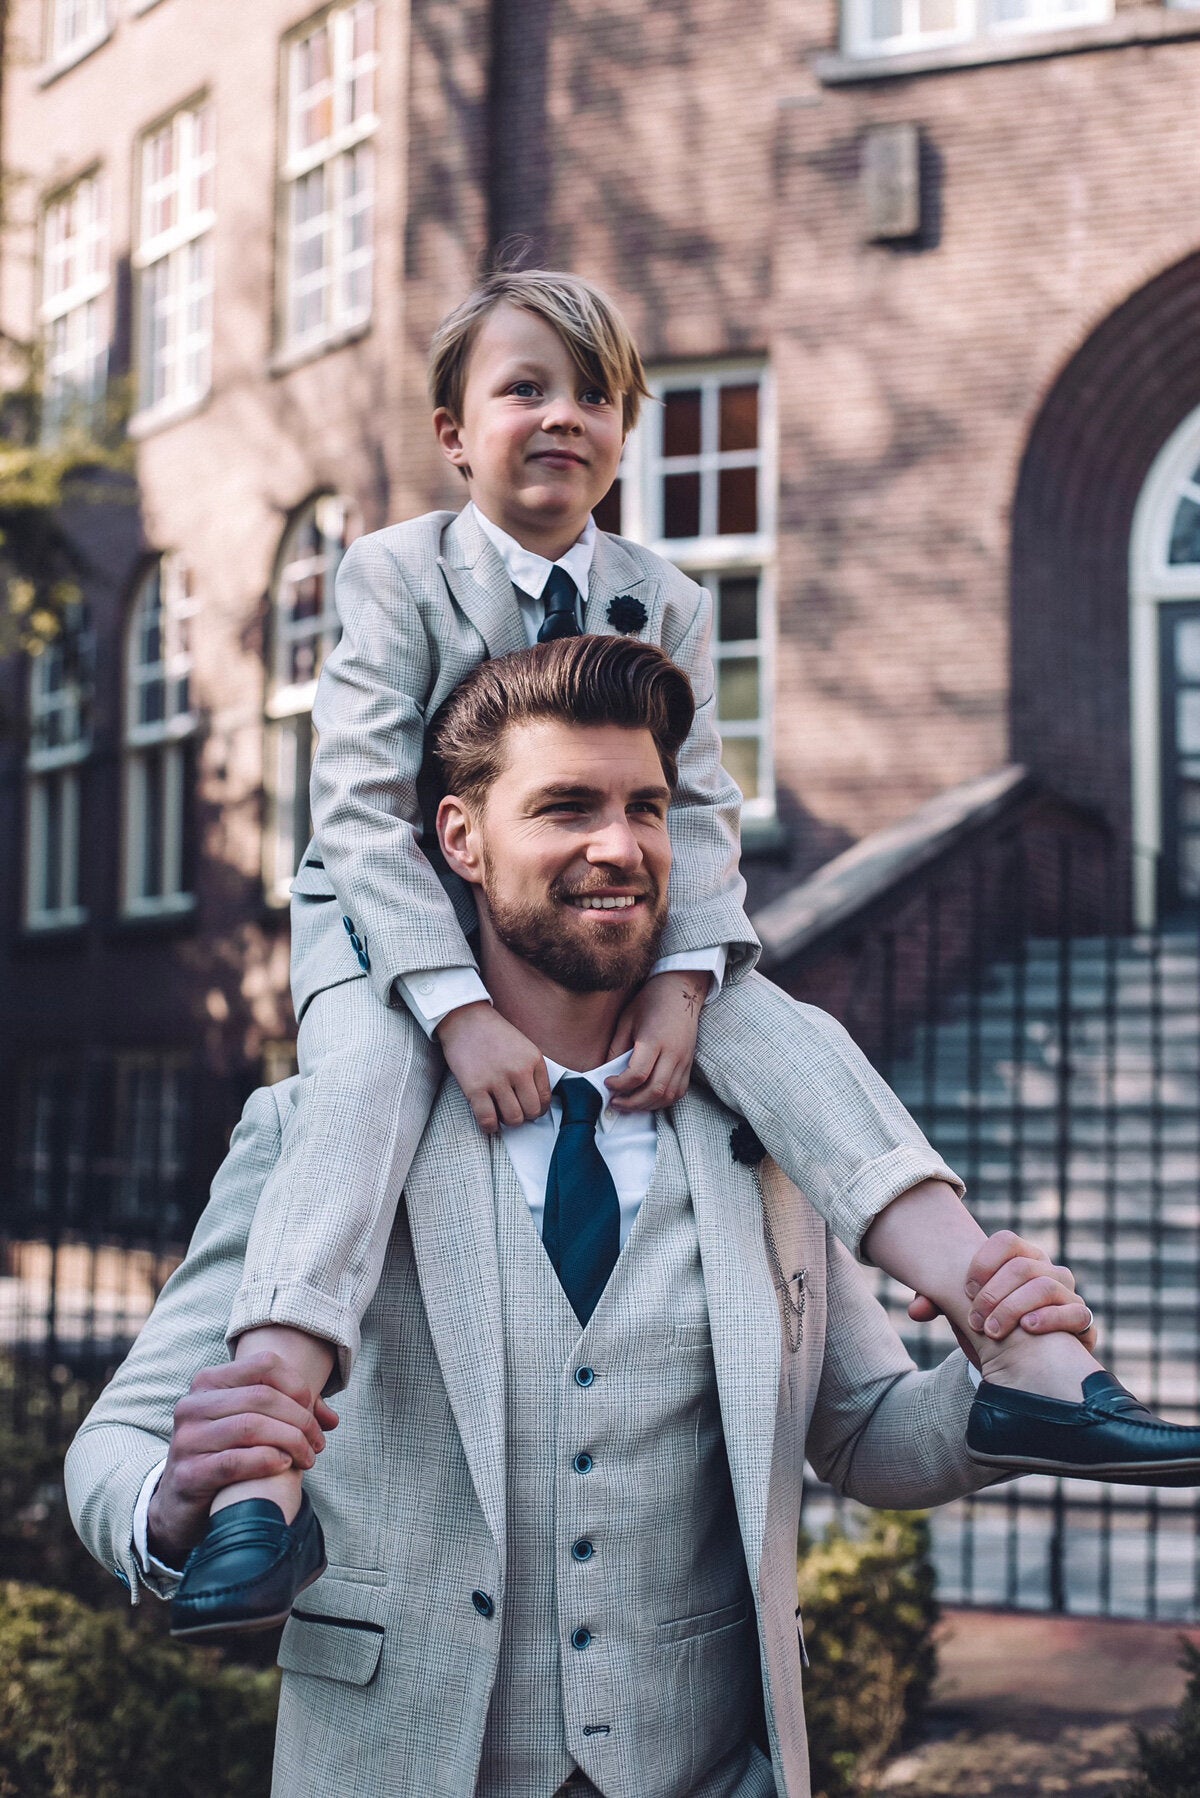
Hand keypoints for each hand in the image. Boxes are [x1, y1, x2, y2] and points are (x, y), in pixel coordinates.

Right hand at [147, 1354, 338, 1566]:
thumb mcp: (251, 1426)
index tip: (313, 1410)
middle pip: (262, 1397)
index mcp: (209, 1382)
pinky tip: (284, 1466)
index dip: (297, 1384)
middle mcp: (193, 1405)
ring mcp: (187, 1440)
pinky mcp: (188, 1474)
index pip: (264, 1364)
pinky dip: (268, 1461)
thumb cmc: (224, 1455)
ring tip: (308, 1458)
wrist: (179, 1504)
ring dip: (291, 1442)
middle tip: (317, 1443)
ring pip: (251, 1427)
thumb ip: (290, 1413)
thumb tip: (331, 1419)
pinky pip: (235, 1461)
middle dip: (300, 1419)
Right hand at [436, 1001, 550, 1132]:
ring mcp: (497, 1080)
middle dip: (524, 1116)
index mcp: (533, 1059)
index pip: (546, 1098)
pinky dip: (489, 1126)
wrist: (464, 1019)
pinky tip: (488, 1120)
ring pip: (513, 1119)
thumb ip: (532, 1071)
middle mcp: (519, 1070)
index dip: (537, 1108)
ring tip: (499, 1112)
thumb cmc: (493, 1034)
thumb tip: (537, 1102)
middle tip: (513, 1110)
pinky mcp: (475, 1088)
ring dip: (507, 1121)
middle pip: (531, 1112)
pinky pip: (488, 1120)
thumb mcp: (523, 1047)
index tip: (527, 1107)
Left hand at [604, 971, 709, 1113]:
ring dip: (647, 1105)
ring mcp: (684, 1060)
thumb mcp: (627, 1020)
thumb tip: (605, 1072)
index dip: (620, 1085)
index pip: (637, 1075)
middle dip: (632, 1103)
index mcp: (654, 1040)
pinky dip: (663, 1101)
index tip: (608, 1083)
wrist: (680, 991)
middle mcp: (673, 1053)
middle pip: (655, 1091)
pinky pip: (679, 1092)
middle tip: (615, 1102)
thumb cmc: (650, 1002)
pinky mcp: (690, 1064)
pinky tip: (648, 1098)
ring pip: (668, 1096)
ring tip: (629, 1103)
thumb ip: (616, 1047)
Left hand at [908, 1229, 1097, 1367]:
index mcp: (1021, 1258)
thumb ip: (940, 1304)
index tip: (965, 1289)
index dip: (983, 1262)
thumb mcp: (964, 1313)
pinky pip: (1076, 1312)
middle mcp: (1048, 1271)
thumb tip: (916, 1310)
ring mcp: (1068, 1295)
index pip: (1007, 1241)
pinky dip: (1050, 1319)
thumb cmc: (992, 1327)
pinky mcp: (1081, 1323)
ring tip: (993, 1330)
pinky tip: (1028, 1329)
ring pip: (1046, 1286)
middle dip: (993, 1294)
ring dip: (1014, 1308)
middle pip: (1023, 1265)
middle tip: (974, 1320)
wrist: (1026, 1362)